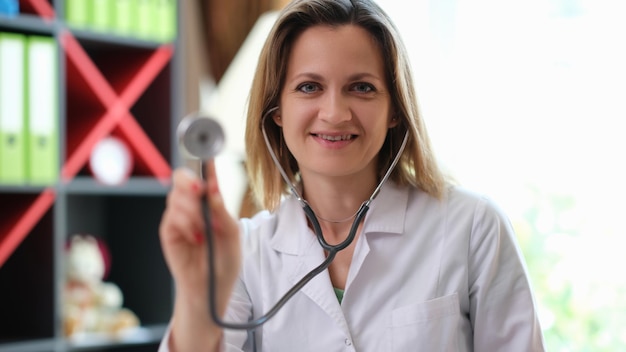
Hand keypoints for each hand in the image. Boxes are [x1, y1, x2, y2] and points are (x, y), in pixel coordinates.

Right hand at [159, 161, 240, 345]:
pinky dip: (186, 224)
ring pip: (176, 196)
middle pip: (181, 178)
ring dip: (193, 210)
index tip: (208, 154)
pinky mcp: (168, 231)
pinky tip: (197, 238)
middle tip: (201, 191)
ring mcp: (178, 217)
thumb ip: (223, 211)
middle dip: (190, 181)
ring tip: (205, 231)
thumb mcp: (232, 234)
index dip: (205, 162)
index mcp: (211, 202)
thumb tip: (214, 190)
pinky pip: (171, 216)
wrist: (212, 288)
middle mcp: (192, 205)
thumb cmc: (224, 261)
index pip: (206, 176)